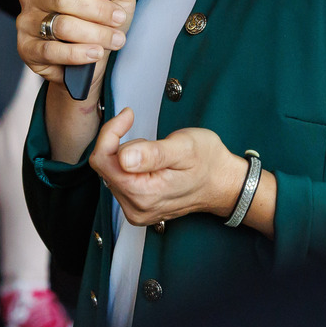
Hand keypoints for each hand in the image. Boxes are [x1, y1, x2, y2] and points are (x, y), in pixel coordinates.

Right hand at [16, 0, 141, 86]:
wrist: (89, 59)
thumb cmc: (99, 20)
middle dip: (98, 10)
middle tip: (119, 19)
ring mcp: (26, 21)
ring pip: (61, 25)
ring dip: (95, 33)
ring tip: (115, 39)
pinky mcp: (27, 48)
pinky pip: (52, 51)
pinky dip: (79, 53)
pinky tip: (96, 53)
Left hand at [89, 110, 249, 227]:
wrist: (223, 183)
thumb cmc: (208, 162)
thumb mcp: (184, 148)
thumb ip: (153, 153)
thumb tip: (123, 157)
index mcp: (144, 194)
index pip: (102, 160)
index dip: (111, 132)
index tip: (128, 116)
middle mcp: (135, 208)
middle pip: (105, 166)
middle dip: (123, 145)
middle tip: (152, 141)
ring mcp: (136, 210)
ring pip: (111, 172)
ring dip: (128, 156)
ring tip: (157, 155)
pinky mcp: (137, 208)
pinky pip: (119, 181)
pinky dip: (131, 166)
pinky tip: (152, 165)